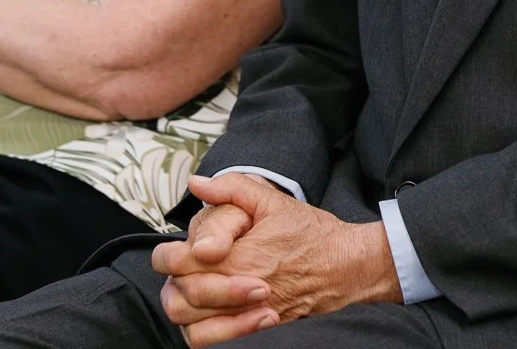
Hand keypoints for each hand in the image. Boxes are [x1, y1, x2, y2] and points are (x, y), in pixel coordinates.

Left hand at [151, 174, 399, 344]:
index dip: (169, 255)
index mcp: (242, 257)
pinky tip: (209, 309)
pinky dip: (203, 329)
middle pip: (182, 298)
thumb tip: (197, 184)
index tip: (176, 247)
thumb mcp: (271, 199)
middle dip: (175, 279)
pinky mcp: (256, 326)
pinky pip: (215, 339)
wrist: (346, 265)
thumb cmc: (311, 232)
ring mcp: (248, 313)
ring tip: (193, 285)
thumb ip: (231, 187)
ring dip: (185, 306)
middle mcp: (241, 290)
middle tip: (184, 263)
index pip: (181, 264)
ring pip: (192, 326)